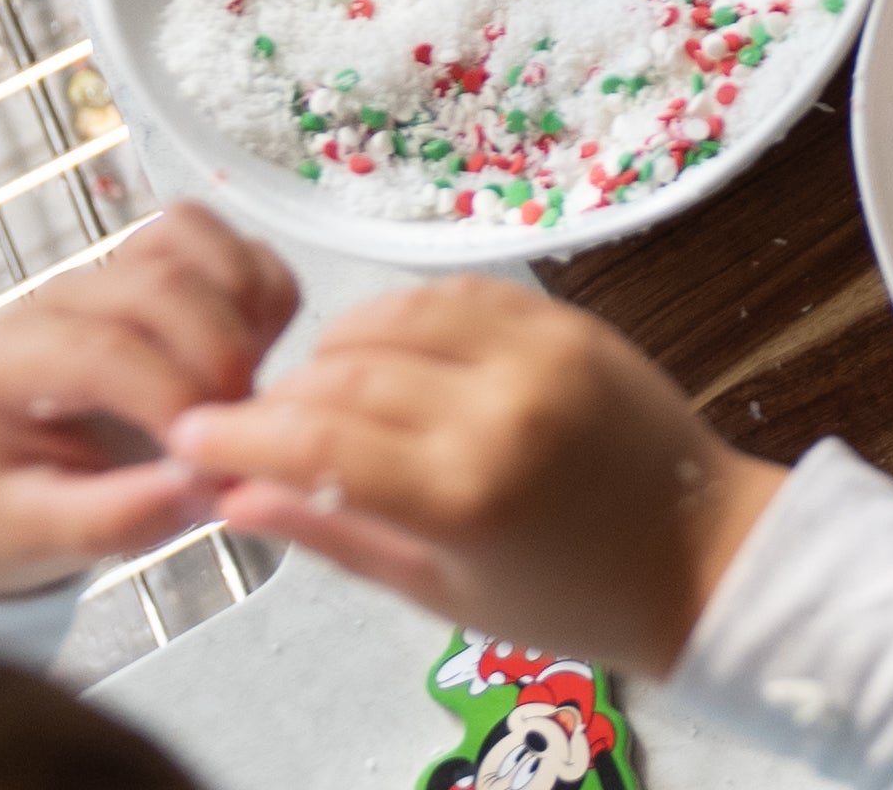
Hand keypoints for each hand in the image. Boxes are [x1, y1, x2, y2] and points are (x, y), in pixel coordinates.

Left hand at [0, 202, 297, 598]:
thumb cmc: (7, 510)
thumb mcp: (36, 536)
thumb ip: (110, 517)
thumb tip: (196, 483)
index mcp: (7, 361)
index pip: (103, 349)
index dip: (172, 397)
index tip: (206, 460)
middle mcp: (58, 302)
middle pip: (160, 283)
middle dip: (220, 357)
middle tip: (237, 432)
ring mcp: (113, 275)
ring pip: (193, 242)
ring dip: (243, 311)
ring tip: (243, 389)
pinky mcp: (163, 270)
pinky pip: (228, 247)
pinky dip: (263, 291)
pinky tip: (255, 355)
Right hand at [168, 282, 782, 678]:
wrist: (703, 554)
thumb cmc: (569, 598)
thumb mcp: (438, 589)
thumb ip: (334, 532)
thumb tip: (233, 495)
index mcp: (465, 491)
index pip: (316, 441)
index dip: (239, 435)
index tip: (189, 438)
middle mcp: (501, 406)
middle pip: (346, 373)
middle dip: (280, 396)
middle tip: (249, 422)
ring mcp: (541, 353)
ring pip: (396, 317)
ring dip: (338, 347)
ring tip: (319, 391)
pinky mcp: (571, 322)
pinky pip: (460, 293)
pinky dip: (407, 314)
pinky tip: (387, 350)